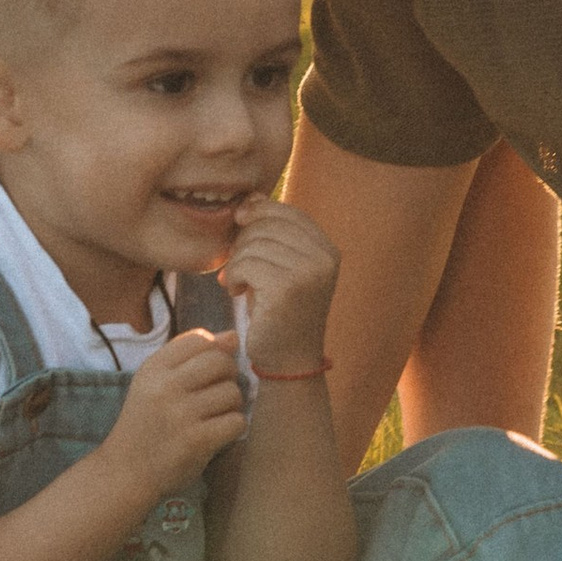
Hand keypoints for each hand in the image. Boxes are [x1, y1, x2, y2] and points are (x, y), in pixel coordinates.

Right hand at [100, 329, 247, 500]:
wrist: (126, 471)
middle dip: (228, 376)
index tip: (209, 372)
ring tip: (215, 416)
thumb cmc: (146, 423)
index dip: (214, 351)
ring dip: (231, 406)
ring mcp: (181, 414)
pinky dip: (233, 428)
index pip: (200, 339)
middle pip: (221, 362)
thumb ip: (190, 356)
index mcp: (154, 368)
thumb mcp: (154, 383)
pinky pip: (236, 422)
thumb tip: (233, 336)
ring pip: (233, 393)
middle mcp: (166, 387)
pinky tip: (218, 434)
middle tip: (217, 394)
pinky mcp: (197, 441)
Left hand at [218, 196, 340, 379]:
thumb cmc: (280, 312)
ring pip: (253, 245)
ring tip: (238, 282)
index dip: (259, 213)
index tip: (240, 227)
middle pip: (267, 225)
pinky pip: (246, 264)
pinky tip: (236, 291)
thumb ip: (273, 234)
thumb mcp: (282, 266)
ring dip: (236, 263)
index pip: (288, 212)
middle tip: (237, 266)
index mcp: (327, 250)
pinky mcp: (286, 290)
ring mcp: (308, 274)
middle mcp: (324, 259)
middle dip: (243, 242)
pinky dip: (234, 276)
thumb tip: (252, 198)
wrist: (288, 363)